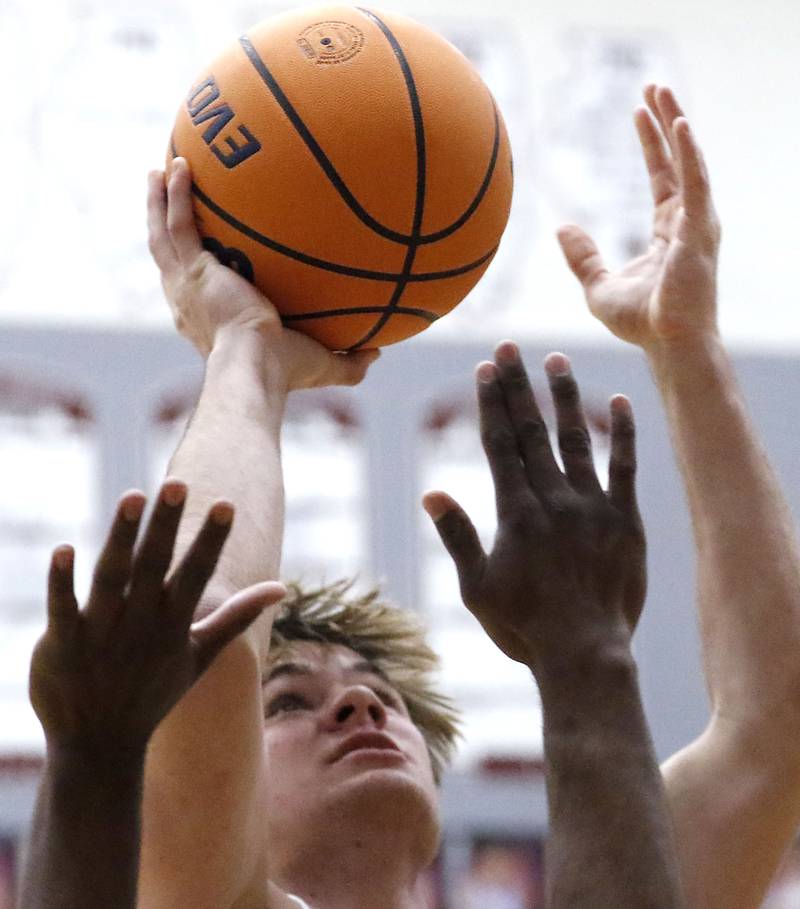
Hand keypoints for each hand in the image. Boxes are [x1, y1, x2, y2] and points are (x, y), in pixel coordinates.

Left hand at [29, 479, 285, 752]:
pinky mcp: (63, 644)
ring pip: (112, 577)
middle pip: (154, 566)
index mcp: (174, 624)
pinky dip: (62, 581)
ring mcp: (101, 633)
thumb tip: (282, 587)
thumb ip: (237, 616)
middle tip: (176, 483)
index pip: (196, 574)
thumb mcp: (200, 654)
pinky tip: (64, 549)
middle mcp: (141, 624)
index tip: (226, 504)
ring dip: (121, 537)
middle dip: (166, 525)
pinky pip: (62, 608)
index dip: (211, 539)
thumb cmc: (154, 693)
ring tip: (133, 496)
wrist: (100, 745)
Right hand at [147, 157, 378, 388]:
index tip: (204, 249)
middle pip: (170, 255)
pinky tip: (182, 164)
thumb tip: (378, 350)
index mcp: (209, 321)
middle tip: (166, 196)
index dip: (197, 267)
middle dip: (166, 224)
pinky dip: (176, 195)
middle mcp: (189, 303)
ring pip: (163, 234)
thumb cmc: (286, 372)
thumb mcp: (323, 365)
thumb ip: (350, 360)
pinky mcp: (191, 271)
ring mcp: (185, 286)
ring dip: (159, 201)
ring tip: (164, 167)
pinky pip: (179, 224)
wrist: (257, 367)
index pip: (199, 289)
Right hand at [423, 341, 645, 675]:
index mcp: (515, 512)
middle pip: (531, 431)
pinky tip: (620, 401)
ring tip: (557, 361)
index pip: (499, 443)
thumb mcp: (477, 587)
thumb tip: (431, 493)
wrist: (585, 654)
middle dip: (518, 386)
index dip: (491, 402)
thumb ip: (457, 536)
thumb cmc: (524, 627)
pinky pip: (625, 467)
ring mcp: (592, 506)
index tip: (486, 368)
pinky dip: (622, 433)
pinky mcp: (626, 520)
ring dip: (564, 397)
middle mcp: (552, 499)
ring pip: (575, 439)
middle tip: (511, 347)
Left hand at [557, 85, 720, 349]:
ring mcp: (697, 226)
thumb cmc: (641, 323)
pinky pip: (695, 184)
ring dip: (676, 125)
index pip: (663, 176)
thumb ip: (582, 256)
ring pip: (690, 163)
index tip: (640, 111)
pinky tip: (678, 124)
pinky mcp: (698, 233)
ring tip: (662, 92)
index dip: (652, 143)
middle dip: (667, 121)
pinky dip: (688, 153)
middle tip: (655, 85)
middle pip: (679, 160)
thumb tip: (561, 227)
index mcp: (670, 232)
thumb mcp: (597, 285)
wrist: (667, 347)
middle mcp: (689, 222)